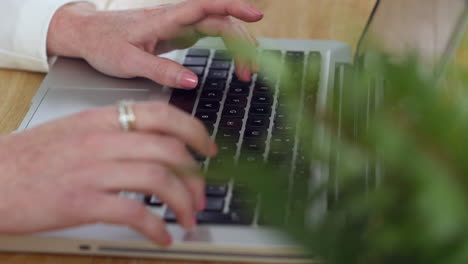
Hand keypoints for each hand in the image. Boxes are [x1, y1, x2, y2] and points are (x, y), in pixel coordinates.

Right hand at [0, 102, 216, 245]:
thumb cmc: (30, 157)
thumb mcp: (74, 130)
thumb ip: (114, 131)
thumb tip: (154, 142)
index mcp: (101, 119)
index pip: (163, 115)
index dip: (195, 131)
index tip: (208, 150)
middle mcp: (101, 140)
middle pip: (169, 149)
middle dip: (195, 176)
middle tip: (201, 194)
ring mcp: (91, 170)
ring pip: (158, 178)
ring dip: (183, 201)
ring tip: (189, 218)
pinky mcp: (80, 202)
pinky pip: (133, 212)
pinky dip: (156, 227)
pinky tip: (162, 236)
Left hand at [47, 0, 263, 88]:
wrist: (87, 34)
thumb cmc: (103, 44)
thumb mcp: (127, 62)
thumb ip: (160, 71)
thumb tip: (191, 81)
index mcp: (164, 19)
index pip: (205, 6)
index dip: (232, 7)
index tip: (256, 16)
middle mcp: (176, 18)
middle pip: (220, 20)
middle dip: (242, 42)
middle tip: (250, 71)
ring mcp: (179, 24)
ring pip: (218, 26)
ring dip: (238, 45)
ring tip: (246, 70)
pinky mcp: (178, 33)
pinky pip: (210, 33)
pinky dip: (227, 46)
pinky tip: (235, 58)